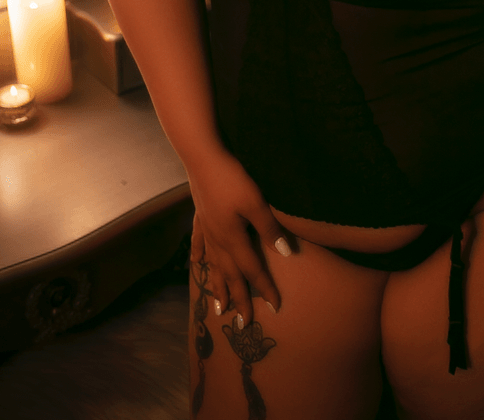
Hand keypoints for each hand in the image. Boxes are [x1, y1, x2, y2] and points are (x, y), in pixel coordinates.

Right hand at [187, 148, 295, 327]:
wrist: (203, 159)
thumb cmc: (233, 179)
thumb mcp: (256, 202)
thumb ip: (269, 229)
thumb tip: (286, 254)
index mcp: (233, 239)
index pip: (252, 270)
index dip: (264, 288)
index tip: (274, 307)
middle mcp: (217, 240)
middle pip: (230, 275)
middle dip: (238, 298)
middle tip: (243, 323)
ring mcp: (206, 229)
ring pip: (213, 265)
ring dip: (217, 287)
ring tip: (218, 307)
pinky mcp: (200, 216)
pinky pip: (199, 243)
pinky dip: (199, 256)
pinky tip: (197, 264)